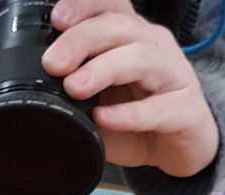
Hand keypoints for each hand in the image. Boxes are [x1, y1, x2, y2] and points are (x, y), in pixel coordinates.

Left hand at [42, 0, 219, 177]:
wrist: (183, 150)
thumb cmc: (142, 121)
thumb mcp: (103, 101)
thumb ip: (76, 95)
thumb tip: (38, 95)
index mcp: (134, 38)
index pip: (112, 6)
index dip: (85, 6)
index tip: (56, 20)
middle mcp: (155, 49)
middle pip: (121, 27)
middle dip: (82, 40)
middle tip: (53, 63)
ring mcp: (174, 78)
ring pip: (141, 58)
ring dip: (104, 69)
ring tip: (74, 87)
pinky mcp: (186, 112)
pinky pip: (159, 108)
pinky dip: (129, 114)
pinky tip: (105, 118)